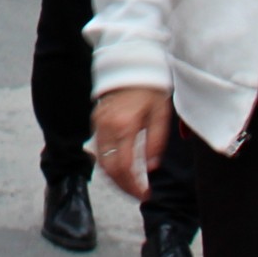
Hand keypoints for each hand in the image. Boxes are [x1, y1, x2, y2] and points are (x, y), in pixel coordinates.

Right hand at [93, 86, 172, 201]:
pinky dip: (108, 163)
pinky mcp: (96, 119)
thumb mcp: (161, 114)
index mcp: (124, 125)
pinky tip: (122, 168)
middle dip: (122, 186)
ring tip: (131, 185)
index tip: (145, 194)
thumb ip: (156, 143)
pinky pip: (98, 149)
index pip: (123, 167)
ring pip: (100, 161)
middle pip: (108, 168)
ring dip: (115, 177)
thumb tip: (151, 169)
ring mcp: (98, 122)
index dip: (132, 186)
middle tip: (138, 194)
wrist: (131, 62)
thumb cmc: (151, 86)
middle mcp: (106, 126)